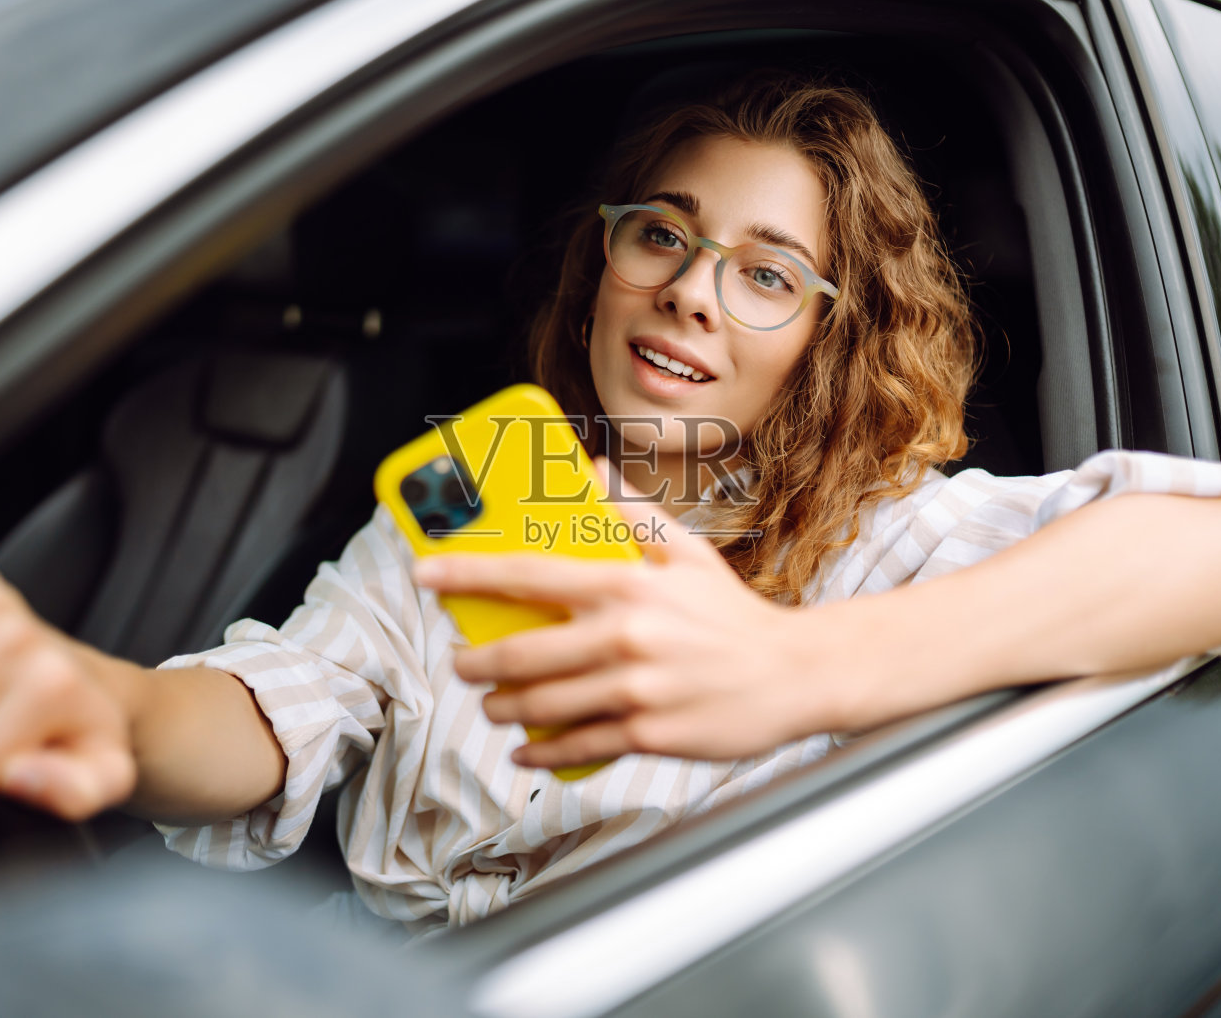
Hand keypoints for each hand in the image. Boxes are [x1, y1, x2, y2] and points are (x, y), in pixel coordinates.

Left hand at [413, 480, 834, 767]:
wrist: (794, 675)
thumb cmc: (734, 614)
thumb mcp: (689, 553)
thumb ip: (633, 514)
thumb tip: (593, 469)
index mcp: (629, 584)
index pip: (529, 573)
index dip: (468, 572)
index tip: (426, 573)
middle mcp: (626, 636)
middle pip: (522, 653)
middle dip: (477, 663)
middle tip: (463, 663)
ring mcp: (635, 690)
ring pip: (542, 704)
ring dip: (504, 707)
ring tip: (493, 703)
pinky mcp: (647, 734)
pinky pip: (576, 745)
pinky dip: (543, 750)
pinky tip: (527, 748)